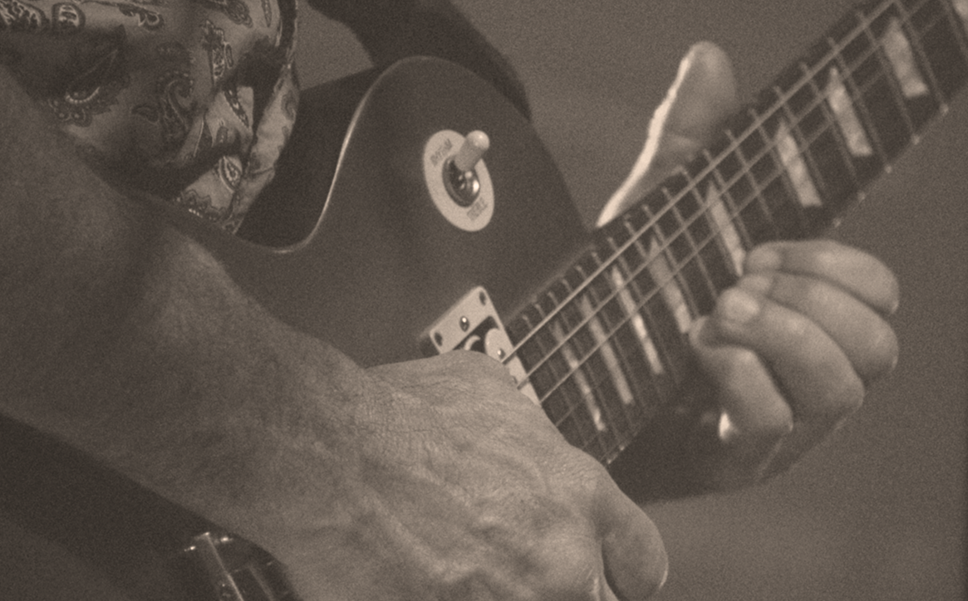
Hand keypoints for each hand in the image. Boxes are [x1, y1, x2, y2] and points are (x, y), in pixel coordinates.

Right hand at [267, 351, 667, 600]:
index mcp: (578, 494)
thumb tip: (526, 433)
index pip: (640, 559)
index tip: (605, 579)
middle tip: (506, 573)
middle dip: (555, 587)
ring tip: (453, 576)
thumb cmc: (393, 414)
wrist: (327, 451)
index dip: (620, 573)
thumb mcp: (484, 388)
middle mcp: (560, 557)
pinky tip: (420, 587)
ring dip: (500, 595)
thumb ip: (527, 429)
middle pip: (589, 598)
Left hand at [600, 43, 899, 490]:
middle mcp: (805, 380)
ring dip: (782, 335)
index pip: (881, 297)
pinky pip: (771, 425)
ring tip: (716, 311)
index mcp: (804, 321)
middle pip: (880, 348)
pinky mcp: (730, 462)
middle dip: (813, 299)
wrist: (555, 382)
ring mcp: (775, 429)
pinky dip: (737, 375)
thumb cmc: (623, 306)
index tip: (761, 248)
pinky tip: (693, 349)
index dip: (837, 265)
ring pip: (842, 391)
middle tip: (738, 280)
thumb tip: (710, 57)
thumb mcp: (656, 215)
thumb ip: (689, 141)